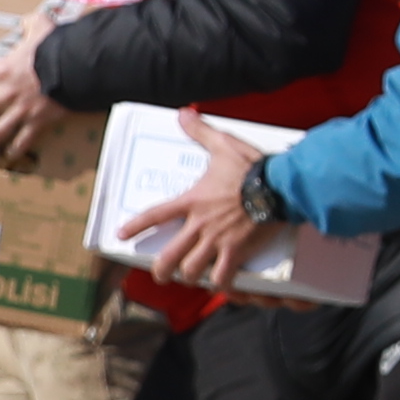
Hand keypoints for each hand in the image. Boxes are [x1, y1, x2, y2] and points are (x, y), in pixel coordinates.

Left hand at [0, 18, 60, 168]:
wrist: (77, 67)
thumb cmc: (56, 46)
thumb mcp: (41, 27)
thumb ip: (30, 24)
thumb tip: (27, 20)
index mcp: (2, 70)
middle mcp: (6, 93)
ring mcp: (21, 109)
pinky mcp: (38, 120)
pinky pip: (25, 138)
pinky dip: (17, 148)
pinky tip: (10, 155)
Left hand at [144, 119, 278, 289]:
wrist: (278, 186)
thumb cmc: (250, 166)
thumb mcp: (223, 144)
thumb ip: (200, 131)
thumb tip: (183, 114)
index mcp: (193, 201)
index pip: (156, 215)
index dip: (137, 226)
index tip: (121, 234)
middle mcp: (200, 224)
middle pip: (170, 255)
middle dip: (162, 269)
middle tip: (162, 274)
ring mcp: (217, 240)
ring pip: (193, 270)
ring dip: (190, 276)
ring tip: (192, 278)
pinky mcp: (237, 251)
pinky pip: (224, 276)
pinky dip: (222, 284)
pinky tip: (223, 285)